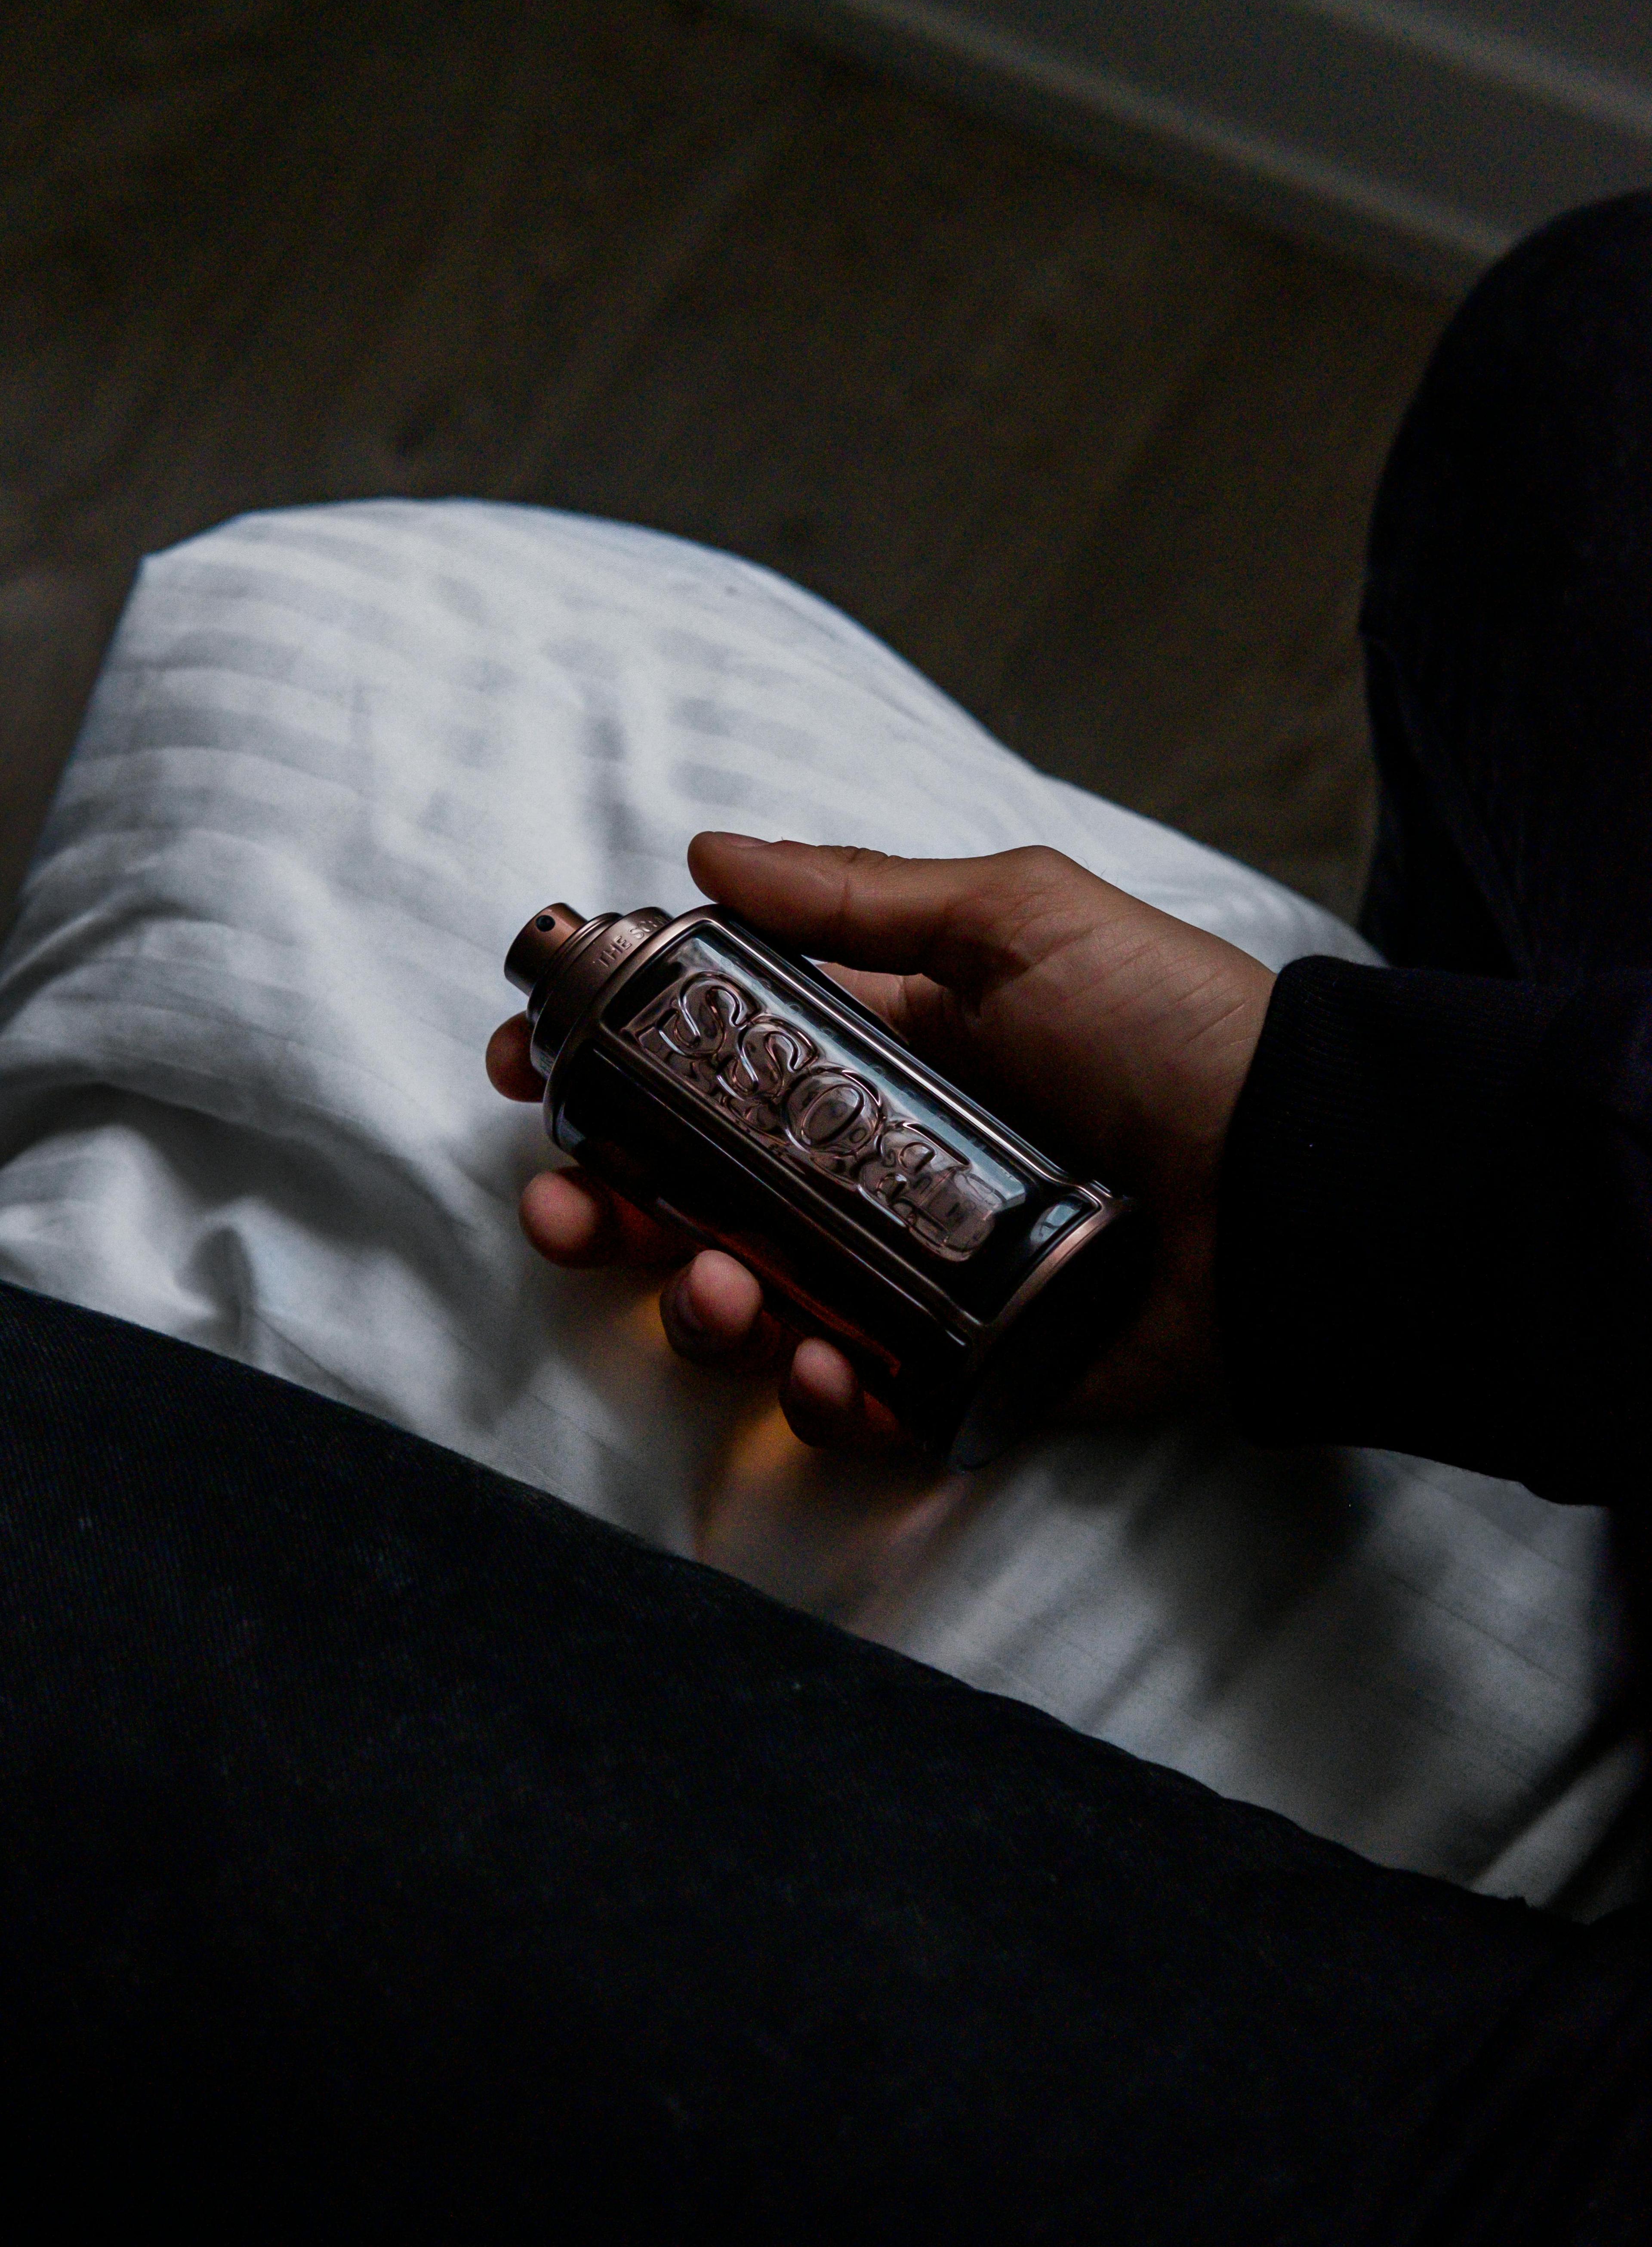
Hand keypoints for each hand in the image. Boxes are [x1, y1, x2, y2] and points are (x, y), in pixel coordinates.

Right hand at [487, 834, 1275, 1450]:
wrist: (1304, 1183)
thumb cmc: (1175, 1033)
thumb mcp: (1021, 922)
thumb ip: (861, 898)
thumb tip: (705, 848)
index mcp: (876, 1055)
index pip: (703, 1061)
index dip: (607, 1065)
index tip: (534, 1067)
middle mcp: (873, 1166)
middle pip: (695, 1195)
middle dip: (607, 1205)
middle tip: (573, 1204)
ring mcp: (911, 1273)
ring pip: (750, 1303)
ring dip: (699, 1303)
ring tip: (725, 1289)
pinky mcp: (964, 1368)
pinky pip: (854, 1398)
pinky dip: (815, 1394)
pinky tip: (820, 1365)